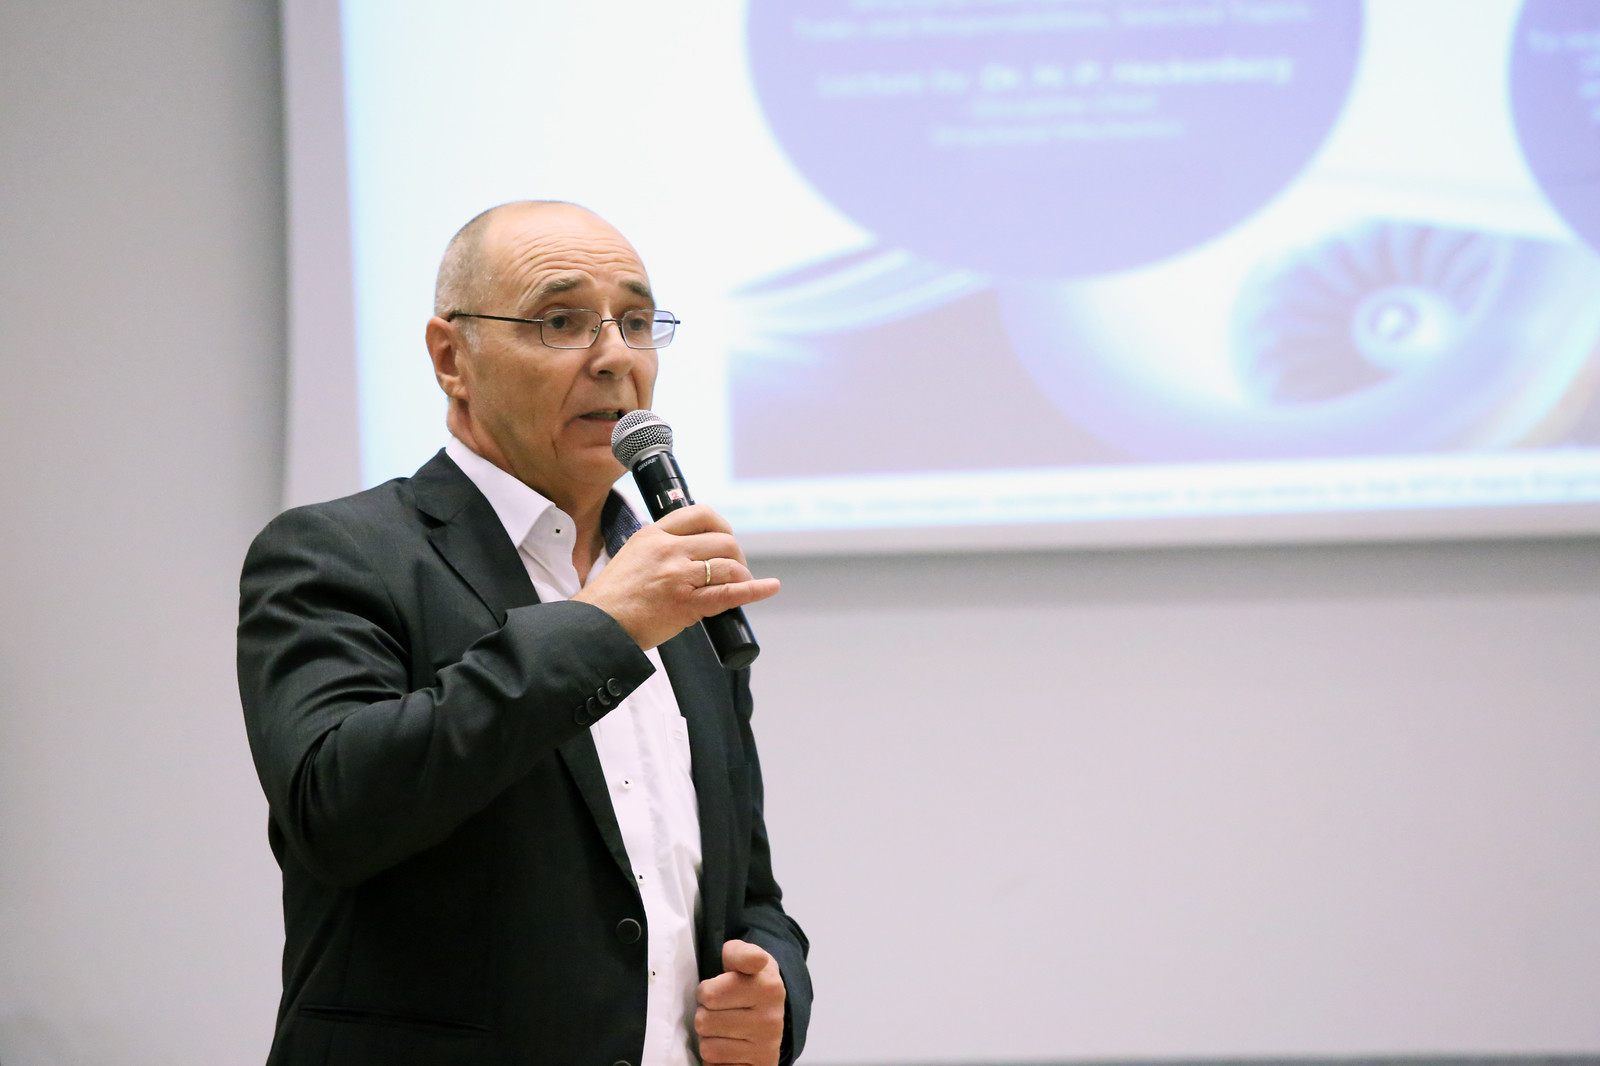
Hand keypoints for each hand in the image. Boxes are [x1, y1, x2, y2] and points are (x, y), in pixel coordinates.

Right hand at [573, 505, 778, 650]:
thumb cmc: (612, 598)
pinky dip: (755, 589)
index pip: (700, 514)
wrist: (597, 627)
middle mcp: (669, 550)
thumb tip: (692, 549)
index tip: (725, 538)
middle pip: (722, 540)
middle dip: (735, 554)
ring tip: (739, 585)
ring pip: (729, 564)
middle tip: (733, 569)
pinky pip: (731, 593)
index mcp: (653, 534)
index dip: (721, 526)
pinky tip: (770, 587)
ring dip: (741, 575)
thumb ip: (660, 547)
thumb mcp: (632, 555)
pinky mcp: (686, 604)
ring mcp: (678, 576)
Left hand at [695, 939, 785, 1065]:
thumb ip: (739, 952)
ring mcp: (766, 1047)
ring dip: (710, 1038)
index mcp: (767, 987)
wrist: (770, 1010)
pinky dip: (717, 1060)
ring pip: (709, 1048)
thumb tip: (756, 960)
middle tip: (720, 1009)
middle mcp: (771, 1019)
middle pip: (704, 1021)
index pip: (710, 994)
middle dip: (706, 1014)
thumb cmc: (747, 980)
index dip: (706, 991)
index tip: (716, 987)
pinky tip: (729, 1046)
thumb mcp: (742, 957)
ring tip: (724, 1027)